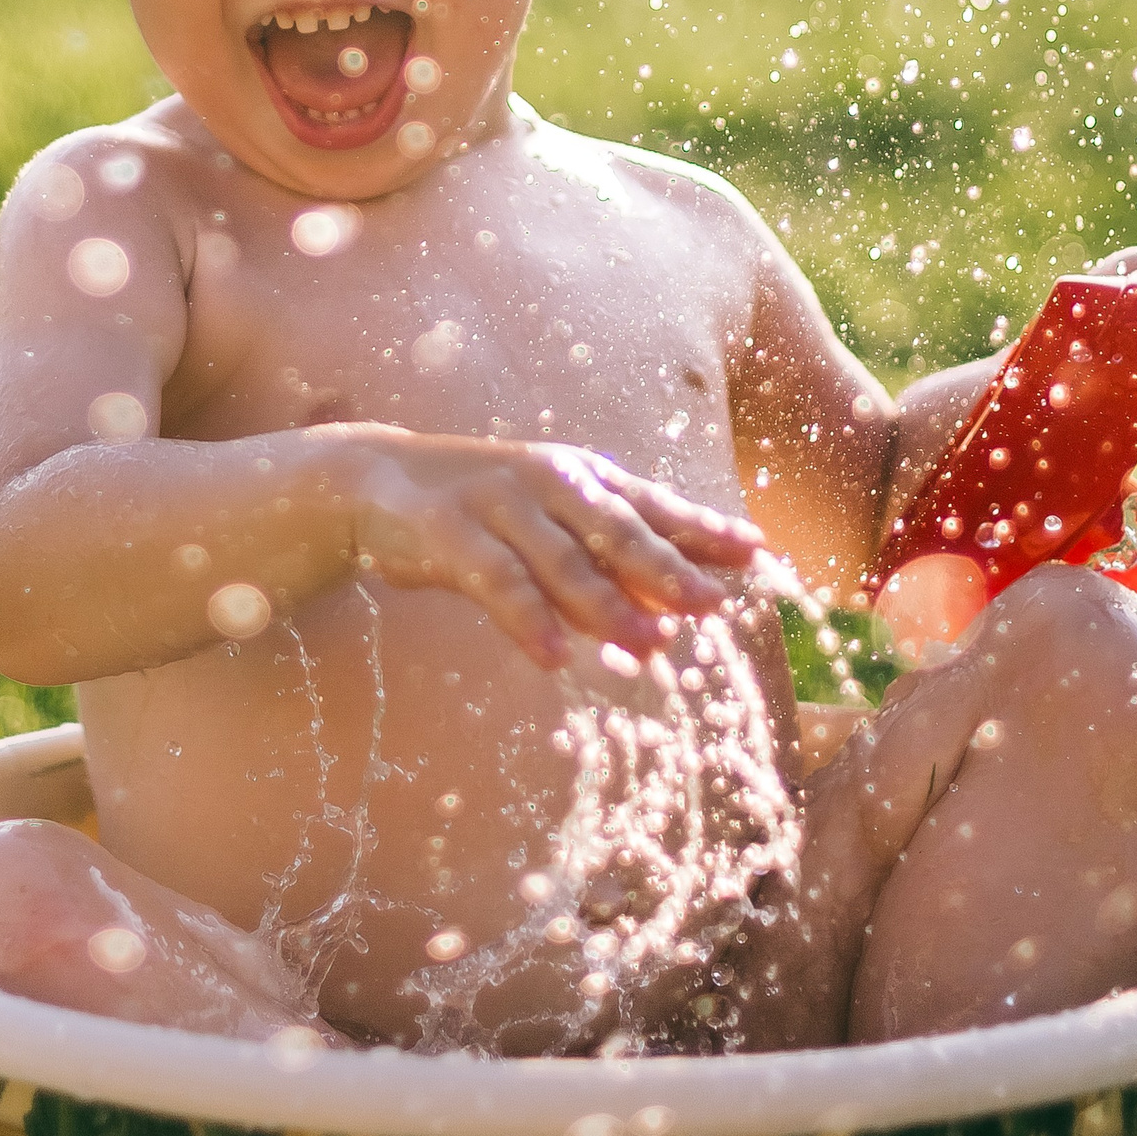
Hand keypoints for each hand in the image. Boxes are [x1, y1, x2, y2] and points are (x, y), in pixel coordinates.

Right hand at [330, 428, 763, 668]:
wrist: (378, 483)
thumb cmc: (482, 510)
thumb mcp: (552, 524)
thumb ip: (608, 561)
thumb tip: (677, 611)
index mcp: (582, 476)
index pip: (655, 504)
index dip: (705, 529)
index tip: (758, 552)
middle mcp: (548, 481)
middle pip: (619, 528)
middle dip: (669, 567)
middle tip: (712, 603)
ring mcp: (498, 503)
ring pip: (563, 559)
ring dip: (609, 604)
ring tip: (652, 644)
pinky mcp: (450, 532)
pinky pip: (497, 582)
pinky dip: (530, 620)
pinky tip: (557, 658)